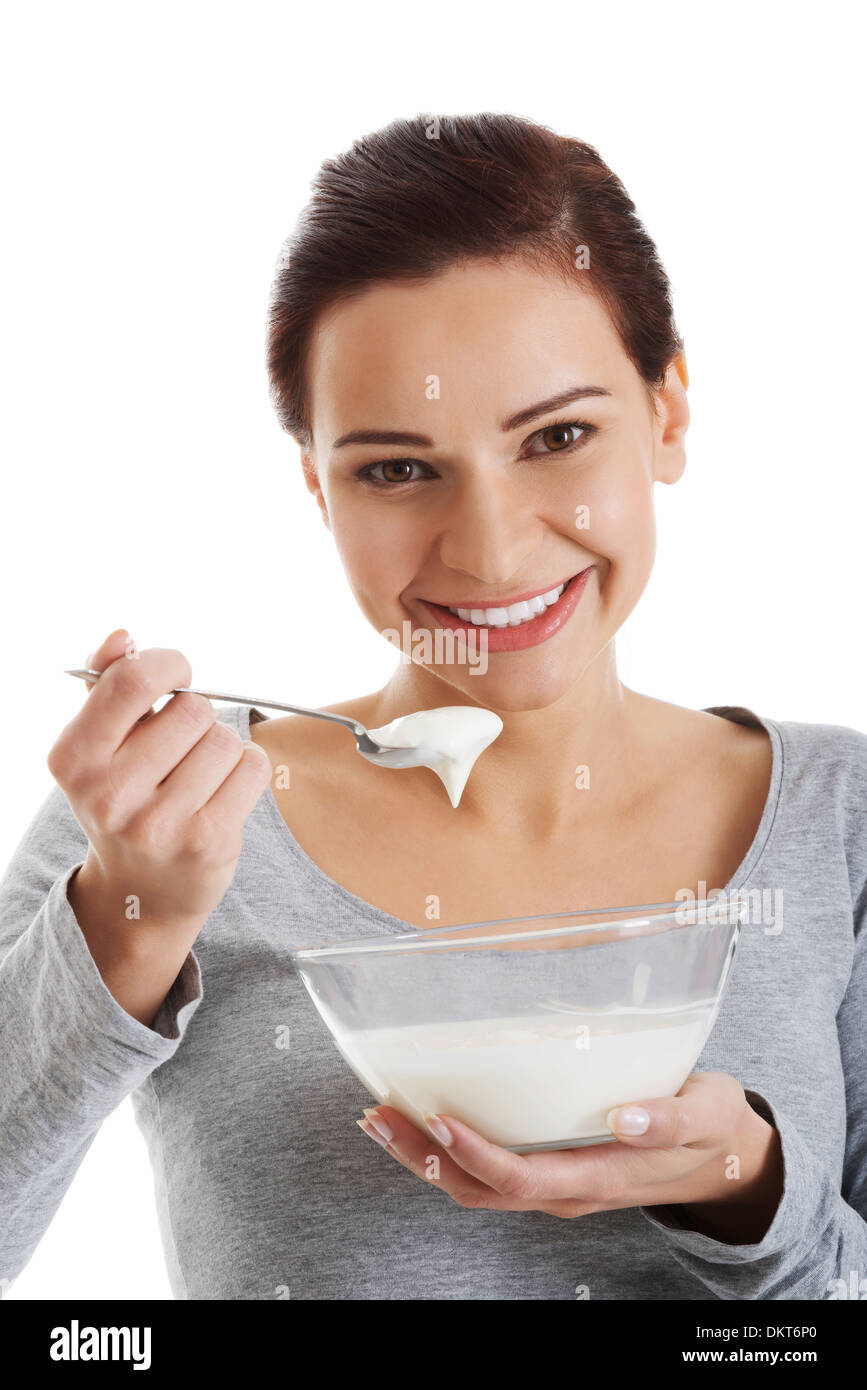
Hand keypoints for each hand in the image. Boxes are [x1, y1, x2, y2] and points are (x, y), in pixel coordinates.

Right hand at [48, 628, 271, 1024]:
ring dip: (222, 749)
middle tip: (181, 750)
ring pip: (226, 739)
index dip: (169, 664)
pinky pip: (252, 768)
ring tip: (198, 777)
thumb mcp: (98, 744)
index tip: (177, 675)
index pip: (133, 679)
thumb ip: (105, 682)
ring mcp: (158, 822)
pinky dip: (247, 772)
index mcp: (73, 758)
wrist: (141, 893)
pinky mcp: (206, 841)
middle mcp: (108, 793)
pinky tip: (222, 794)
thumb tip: (122, 636)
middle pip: (193, 709)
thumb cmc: (124, 798)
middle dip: (197, 718)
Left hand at [357, 1071, 783, 1243]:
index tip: (438, 1116)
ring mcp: (556, 1185)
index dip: (475, 1153)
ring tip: (382, 1117)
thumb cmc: (712, 1129)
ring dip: (424, 1157)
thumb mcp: (706, 1116)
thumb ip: (669, 1119)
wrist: (725, 1160)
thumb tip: (625, 1118)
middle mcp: (567, 1190)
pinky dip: (446, 1152)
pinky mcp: (551, 1170)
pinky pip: (487, 1174)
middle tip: (379, 1114)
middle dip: (424, 1157)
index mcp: (600, 1177)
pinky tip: (425, 1121)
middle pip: (478, 1188)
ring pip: (474, 1186)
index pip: (521, 1178)